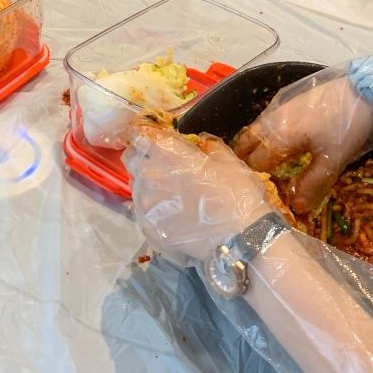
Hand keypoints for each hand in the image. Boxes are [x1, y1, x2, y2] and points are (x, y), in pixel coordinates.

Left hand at [123, 121, 271, 261]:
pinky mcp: (149, 227)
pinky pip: (141, 210)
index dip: (143, 133)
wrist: (240, 239)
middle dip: (141, 156)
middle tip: (157, 161)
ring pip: (135, 185)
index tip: (148, 134)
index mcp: (169, 154)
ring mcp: (147, 204)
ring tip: (165, 190)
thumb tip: (201, 143)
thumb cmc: (236, 193)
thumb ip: (209, 147)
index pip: (141, 135)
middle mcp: (151, 175)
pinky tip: (167, 211)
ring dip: (146, 183)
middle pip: (132, 159)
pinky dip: (151, 206)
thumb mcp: (228, 160)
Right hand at [233, 74, 372, 212]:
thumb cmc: (346, 127)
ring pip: (254, 131)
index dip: (255, 180)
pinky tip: (275, 145)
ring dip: (251, 148)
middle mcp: (272, 121)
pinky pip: (265, 122)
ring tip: (259, 166)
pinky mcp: (288, 102)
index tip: (259, 193)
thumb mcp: (332, 161)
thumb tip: (296, 208)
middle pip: (245, 144)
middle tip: (252, 179)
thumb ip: (312, 184)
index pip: (254, 163)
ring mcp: (279, 109)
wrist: (364, 91)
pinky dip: (262, 136)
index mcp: (278, 137)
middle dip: (244, 162)